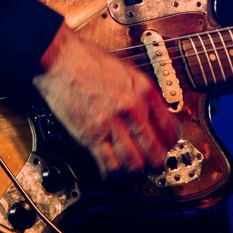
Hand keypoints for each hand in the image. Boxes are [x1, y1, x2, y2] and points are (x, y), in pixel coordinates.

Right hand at [32, 22, 178, 176]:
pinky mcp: (92, 135)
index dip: (169, 144)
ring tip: (130, 164)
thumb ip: (142, 94)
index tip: (165, 147)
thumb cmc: (90, 62)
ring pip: (136, 164)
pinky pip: (111, 166)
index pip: (170, 131)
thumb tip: (154, 115)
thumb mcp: (127, 71)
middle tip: (150, 162)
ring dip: (135, 169)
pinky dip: (114, 172)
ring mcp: (113, 123)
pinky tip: (112, 166)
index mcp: (144, 91)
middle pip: (156, 153)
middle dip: (155, 163)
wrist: (62, 59)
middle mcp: (132, 108)